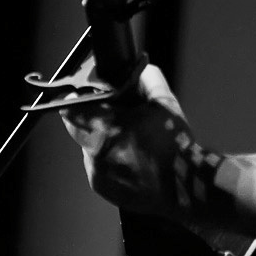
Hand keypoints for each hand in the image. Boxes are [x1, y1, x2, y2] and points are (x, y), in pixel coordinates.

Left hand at [60, 58, 197, 217]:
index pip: (72, 110)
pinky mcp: (101, 188)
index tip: (87, 96)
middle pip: (78, 129)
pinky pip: (97, 165)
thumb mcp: (165, 104)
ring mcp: (96, 174)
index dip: (78, 99)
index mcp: (104, 131)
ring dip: (102, 140)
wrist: (184, 187)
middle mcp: (94, 155)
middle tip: (115, 117)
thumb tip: (140, 67)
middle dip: (92, 119)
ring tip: (129, 140)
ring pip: (88, 147)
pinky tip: (130, 158)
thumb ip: (148, 79)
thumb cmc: (174, 146)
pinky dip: (108, 159)